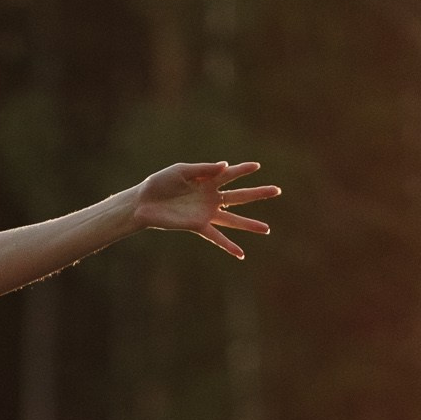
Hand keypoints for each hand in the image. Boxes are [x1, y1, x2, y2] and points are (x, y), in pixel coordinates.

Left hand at [132, 159, 279, 257]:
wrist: (144, 202)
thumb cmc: (160, 184)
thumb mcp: (181, 171)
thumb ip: (204, 169)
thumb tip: (225, 166)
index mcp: (207, 180)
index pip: (230, 173)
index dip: (243, 169)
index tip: (257, 165)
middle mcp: (210, 197)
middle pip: (240, 195)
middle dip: (258, 193)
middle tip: (277, 190)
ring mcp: (206, 213)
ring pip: (233, 219)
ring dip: (250, 224)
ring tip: (267, 229)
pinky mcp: (198, 225)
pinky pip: (216, 237)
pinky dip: (228, 246)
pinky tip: (241, 254)